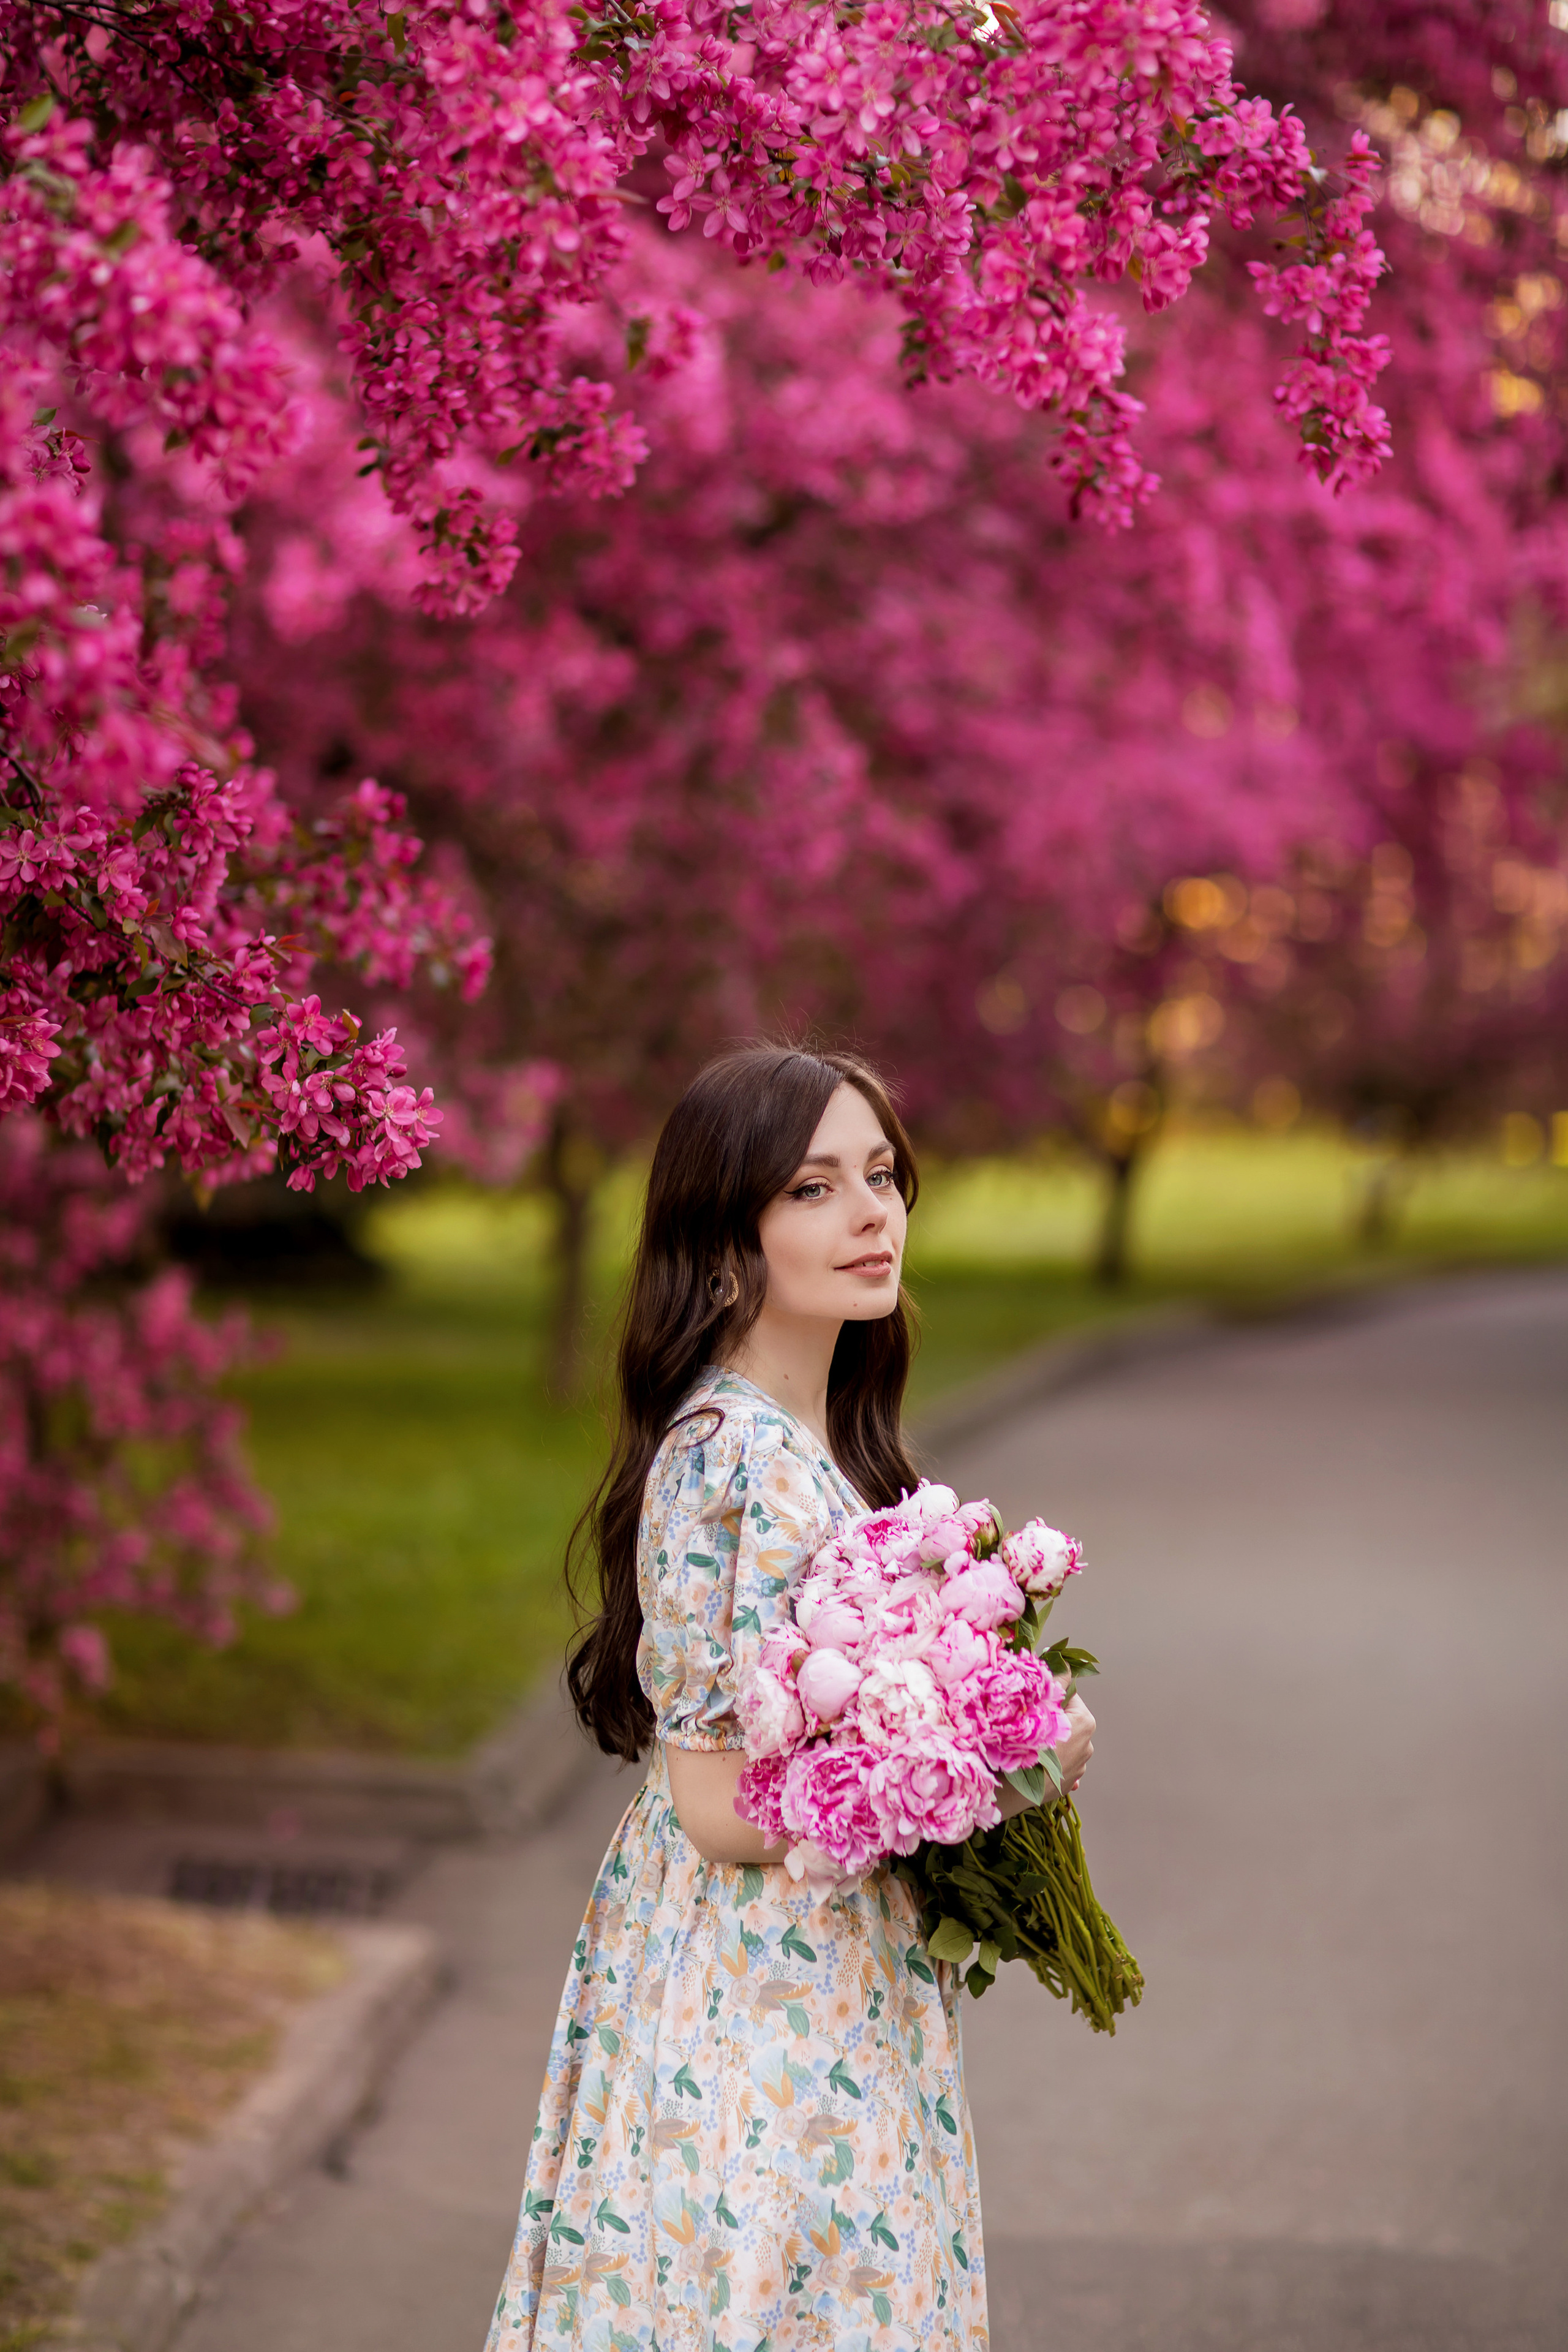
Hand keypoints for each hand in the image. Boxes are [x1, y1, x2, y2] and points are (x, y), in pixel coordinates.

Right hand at [994, 1691, 1096, 1817]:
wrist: (1016, 1791)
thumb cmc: (1027, 1745)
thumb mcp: (1038, 1708)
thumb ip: (1054, 1684)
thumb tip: (1065, 1664)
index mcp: (1084, 1722)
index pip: (1067, 1695)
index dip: (1047, 1696)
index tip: (1031, 1702)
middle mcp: (1087, 1744)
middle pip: (1064, 1720)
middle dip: (1047, 1719)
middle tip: (1025, 1724)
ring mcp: (1079, 1767)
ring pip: (1060, 1742)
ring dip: (1047, 1741)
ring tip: (1026, 1745)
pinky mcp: (1068, 1783)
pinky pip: (1057, 1763)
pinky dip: (1047, 1761)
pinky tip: (1033, 1763)